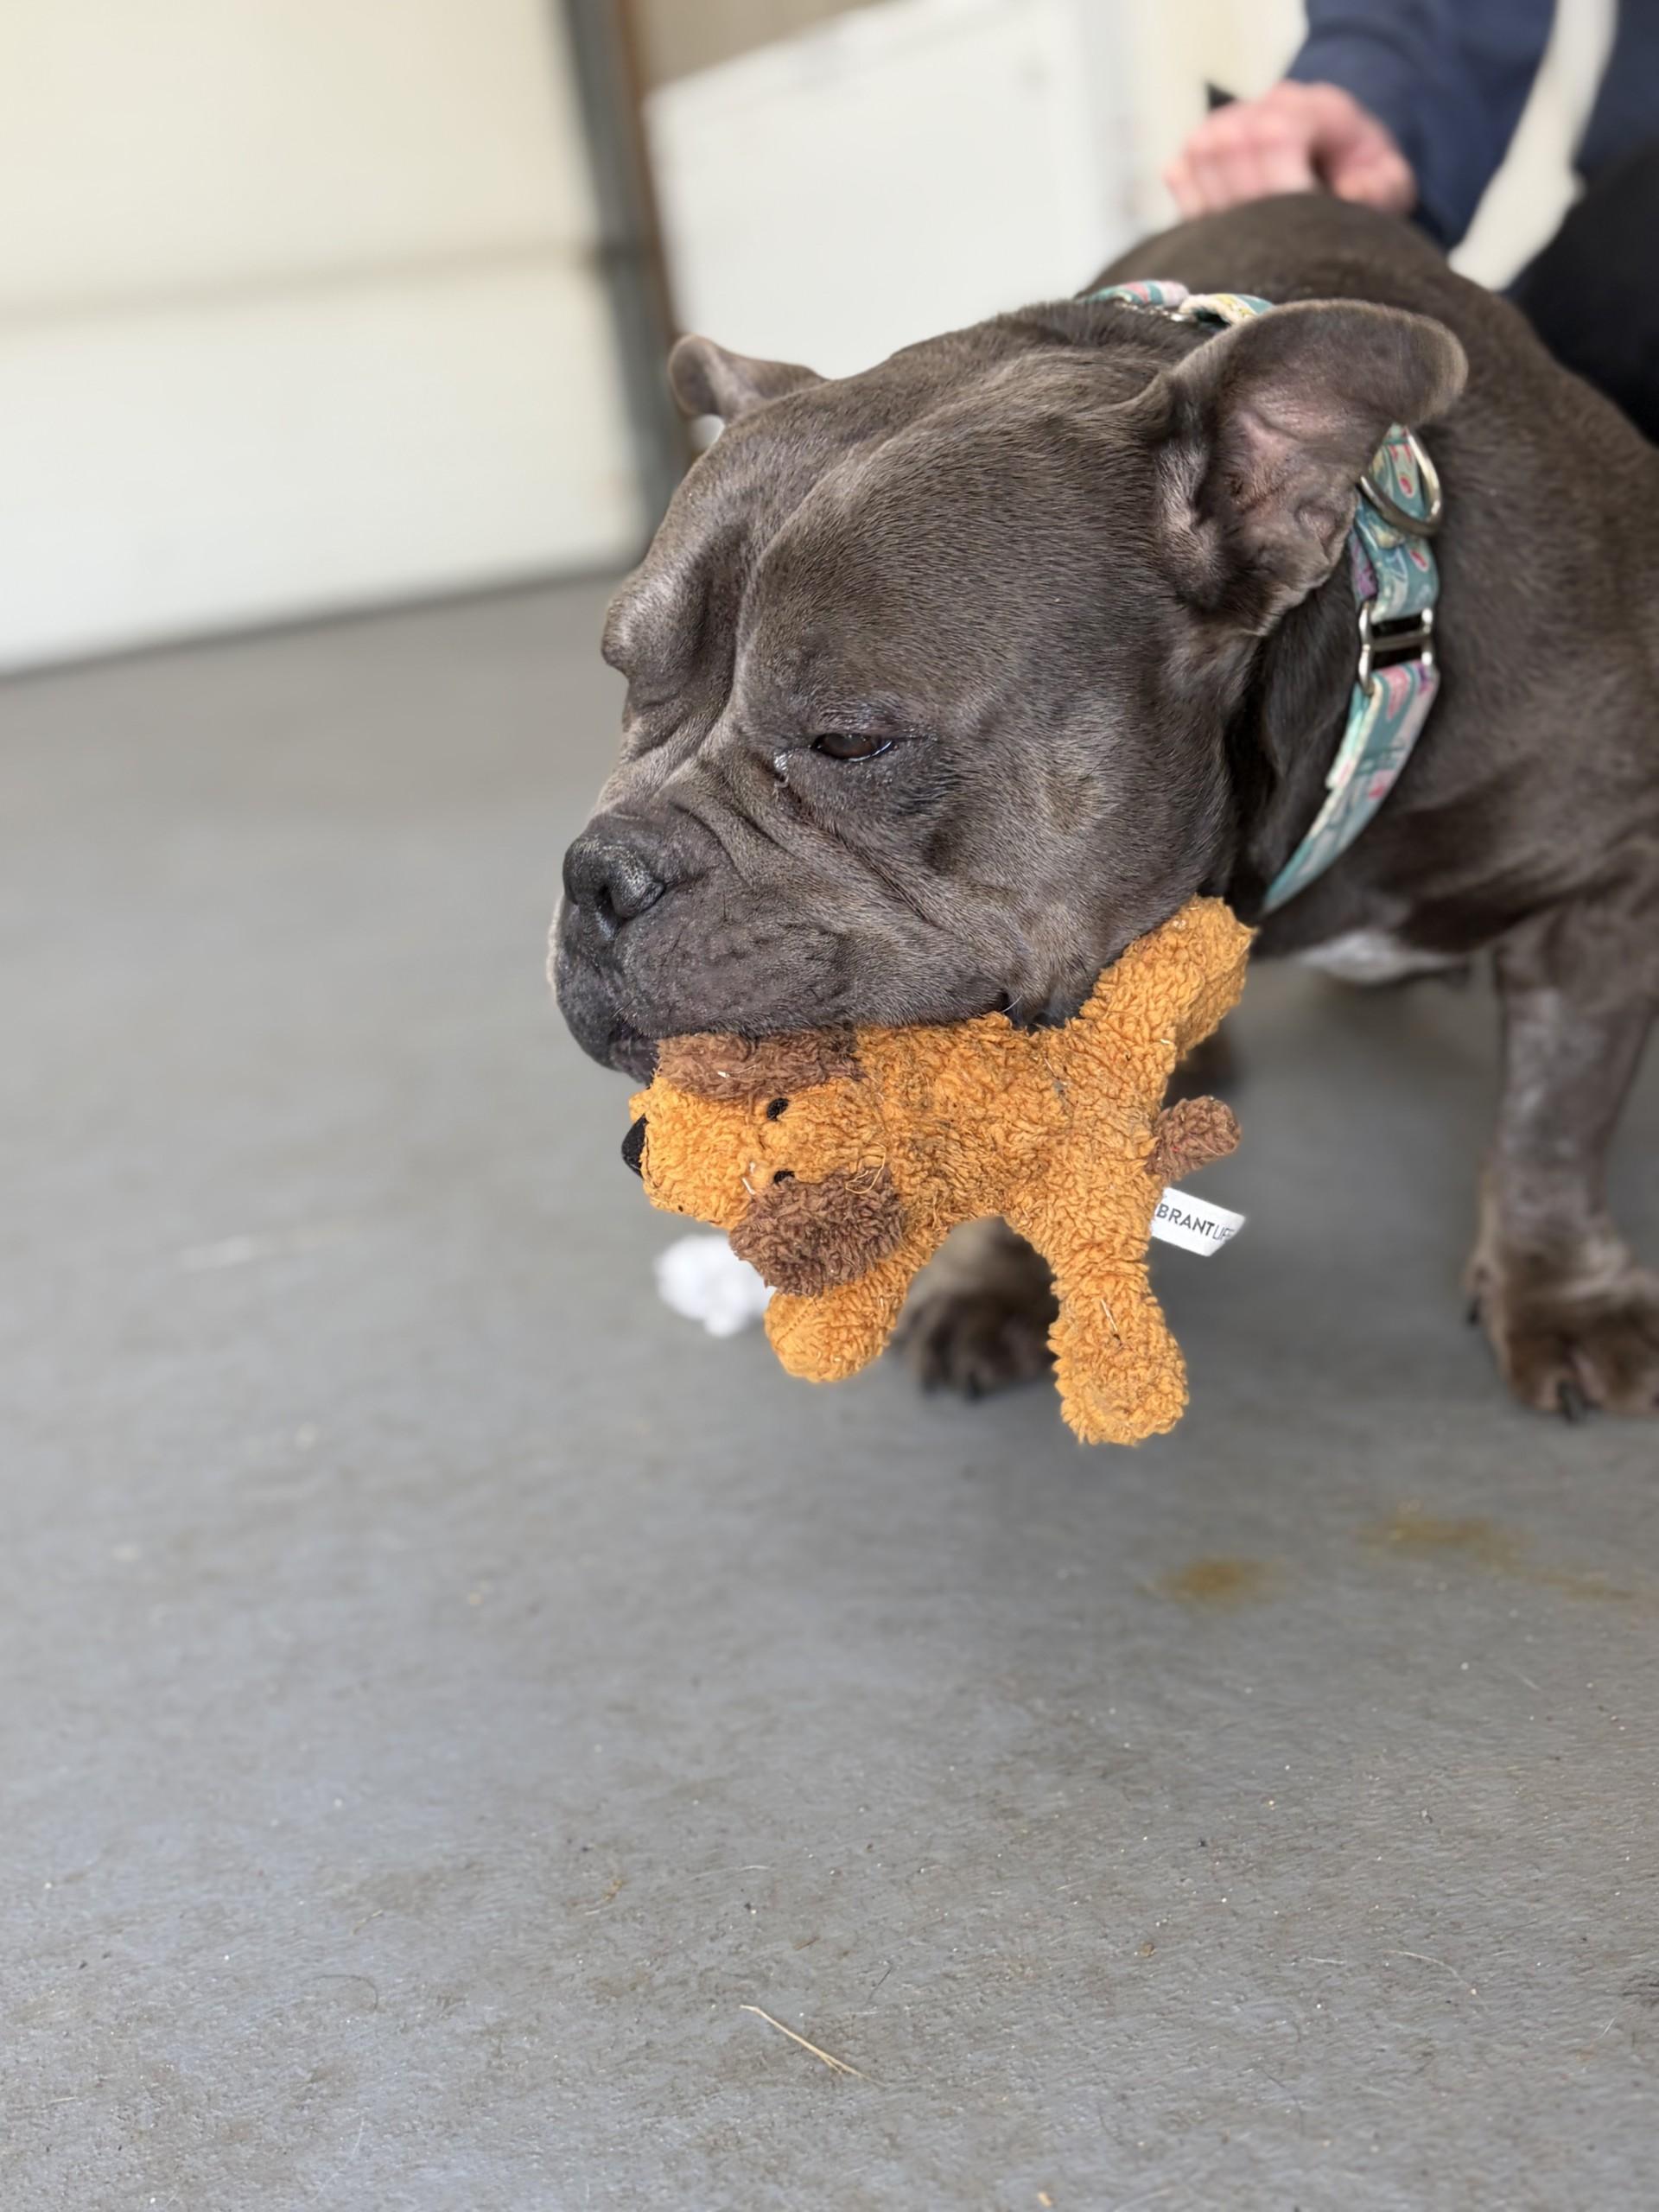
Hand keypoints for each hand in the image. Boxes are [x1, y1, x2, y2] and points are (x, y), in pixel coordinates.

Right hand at [1164, 81, 1416, 219]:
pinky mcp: (1202, 147)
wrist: (1335, 154)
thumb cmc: (1362, 179)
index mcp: (1322, 110)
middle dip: (1248, 204)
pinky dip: (1193, 205)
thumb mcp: (1390, 186)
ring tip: (1247, 236)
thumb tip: (1351, 193)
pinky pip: (1178, 171)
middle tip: (1268, 239)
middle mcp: (1270, 104)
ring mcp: (1232, 121)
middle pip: (1230, 145)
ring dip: (1219, 206)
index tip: (1299, 226)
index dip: (1282, 190)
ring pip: (1200, 155)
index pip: (1278, 135)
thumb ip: (1383, 190)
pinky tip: (1223, 229)